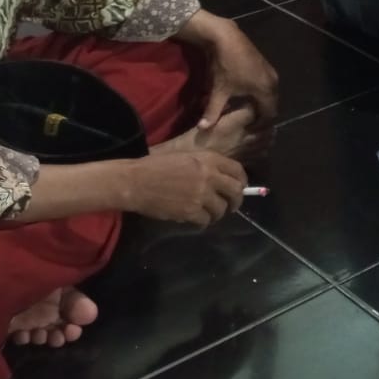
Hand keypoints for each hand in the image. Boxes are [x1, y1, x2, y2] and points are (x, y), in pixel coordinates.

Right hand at [123, 150, 246, 225]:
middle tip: (232, 206)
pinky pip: (206, 220)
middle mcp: (209, 176)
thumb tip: (222, 179)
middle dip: (236, 201)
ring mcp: (201, 194)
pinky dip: (204, 222)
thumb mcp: (187, 156)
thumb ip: (206, 165)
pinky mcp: (190, 211)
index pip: (238, 171)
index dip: (242, 181)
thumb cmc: (157, 166)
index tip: (240, 188)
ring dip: (218, 213)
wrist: (136, 181)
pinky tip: (198, 221)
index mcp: (209, 159)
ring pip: (221, 209)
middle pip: (235, 191)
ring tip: (211, 214)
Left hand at [198, 20, 279, 128]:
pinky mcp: (265, 65)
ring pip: (269, 93)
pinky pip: (266, 84)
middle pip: (271, 104)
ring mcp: (270, 71)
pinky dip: (259, 92)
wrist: (227, 38)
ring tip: (246, 110)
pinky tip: (246, 94)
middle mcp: (273, 81)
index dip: (260, 124)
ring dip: (260, 102)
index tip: (248, 130)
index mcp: (266, 90)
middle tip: (247, 123)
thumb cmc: (226, 66)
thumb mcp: (218, 91)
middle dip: (261, 114)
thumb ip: (212, 112)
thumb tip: (202, 129)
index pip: (269, 114)